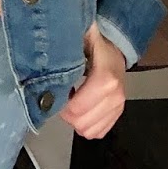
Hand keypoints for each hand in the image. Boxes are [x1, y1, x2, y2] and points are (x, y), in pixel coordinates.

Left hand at [60, 24, 126, 139]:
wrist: (115, 51)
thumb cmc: (95, 45)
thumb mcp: (82, 36)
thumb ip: (67, 40)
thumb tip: (50, 41)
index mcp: (106, 79)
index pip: (77, 108)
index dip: (61, 103)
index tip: (56, 91)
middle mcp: (115, 97)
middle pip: (80, 123)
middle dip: (66, 112)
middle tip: (63, 96)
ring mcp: (117, 107)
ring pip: (88, 131)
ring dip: (75, 119)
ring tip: (72, 101)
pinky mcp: (117, 115)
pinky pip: (97, 132)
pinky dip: (85, 123)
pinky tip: (82, 107)